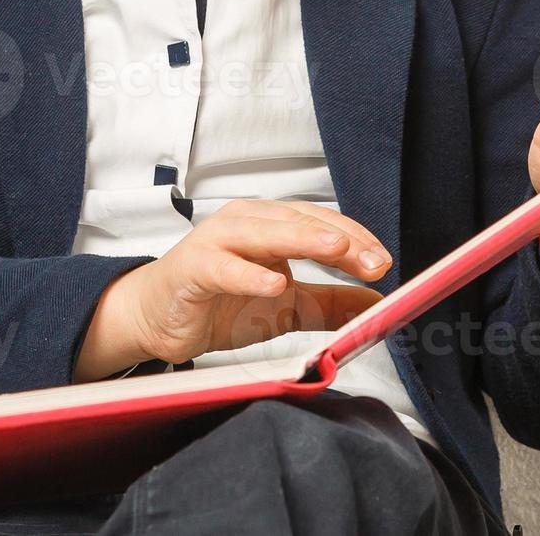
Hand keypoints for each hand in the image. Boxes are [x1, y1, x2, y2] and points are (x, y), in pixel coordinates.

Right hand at [75, 200, 390, 379]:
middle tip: (372, 260)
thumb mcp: (287, 306)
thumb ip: (331, 303)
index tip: (382, 263)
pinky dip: (249, 275)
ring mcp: (217, 241)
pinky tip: (273, 284)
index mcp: (272, 225)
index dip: (356, 240)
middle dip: (341, 240)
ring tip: (335, 248)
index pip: (323, 224)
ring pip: (265, 234)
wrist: (158, 317)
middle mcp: (247, 223)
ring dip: (302, 239)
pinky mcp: (192, 267)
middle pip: (301, 223)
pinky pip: (224, 267)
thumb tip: (378, 303)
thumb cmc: (218, 301)